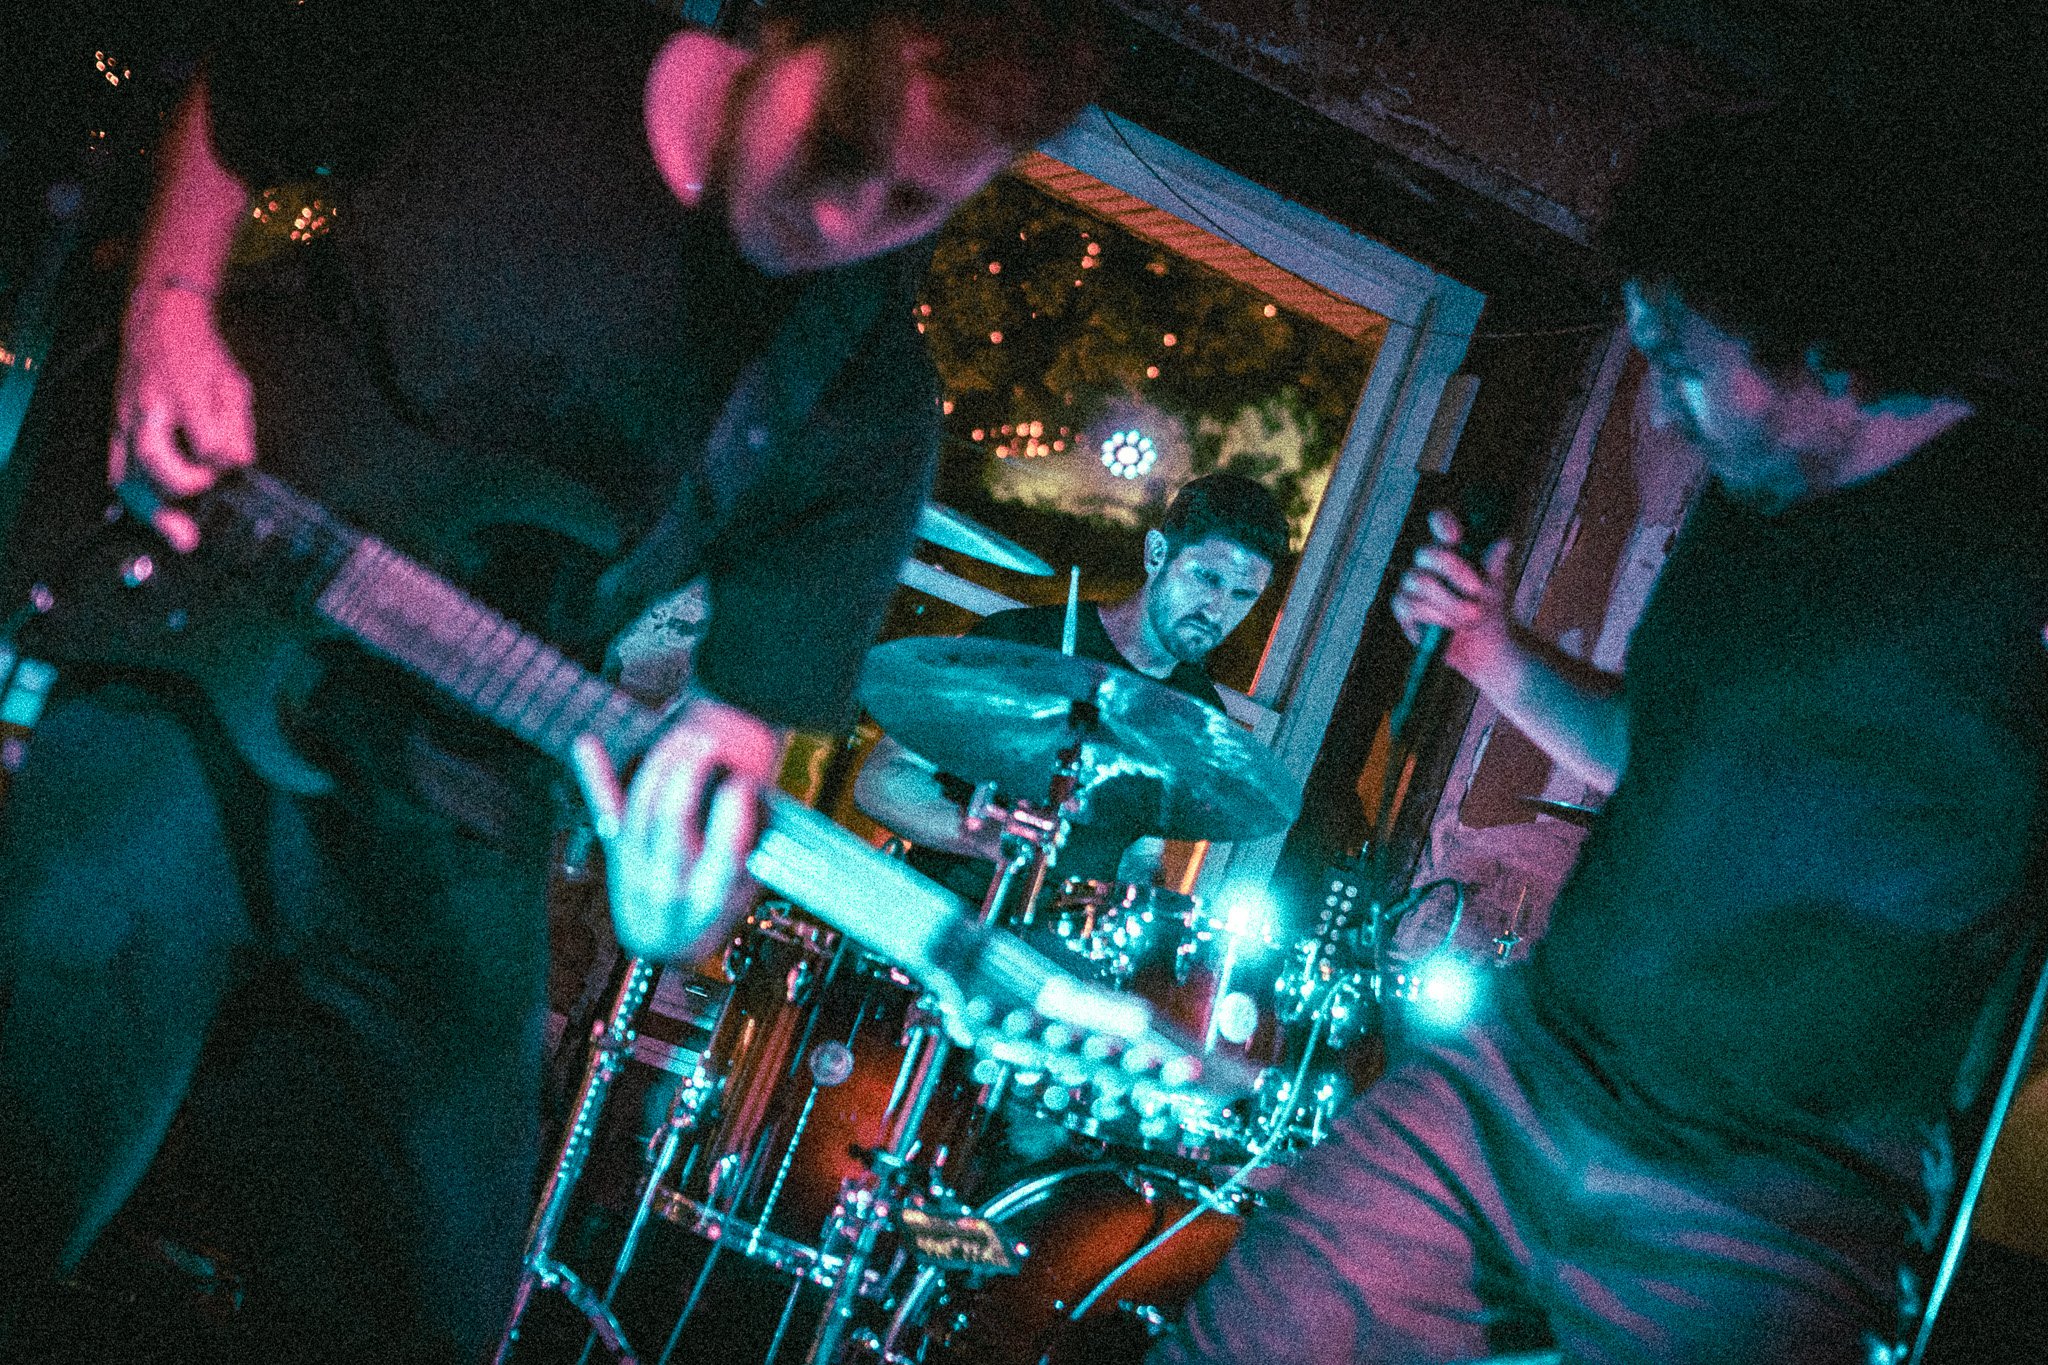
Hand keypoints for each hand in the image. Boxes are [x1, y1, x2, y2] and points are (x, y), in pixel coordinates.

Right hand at [109, 283, 255, 551]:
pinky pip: (117, 471)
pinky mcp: (115, 428)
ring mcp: (127, 419)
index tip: (232, 465)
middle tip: (205, 502)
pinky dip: (135, 499)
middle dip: (182, 488)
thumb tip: (239, 464)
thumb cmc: (202, 356)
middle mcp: (150, 408)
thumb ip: (238, 425)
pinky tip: (156, 519)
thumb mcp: (233, 383)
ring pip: (128, 473)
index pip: (206, 442)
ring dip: (155, 510)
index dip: (222, 462)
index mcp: (185, 393)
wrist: (158, 323)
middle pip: (155, 458)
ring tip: (181, 536)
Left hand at [570, 694, 783, 961]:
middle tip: (707, 742)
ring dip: (660, 764)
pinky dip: (594, 777)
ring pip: (641, 806)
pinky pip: (605, 813)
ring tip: (683, 737)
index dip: (733, 810)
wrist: (666, 949)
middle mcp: (668, 884)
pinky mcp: (617, 856)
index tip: (742, 782)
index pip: (724, 850)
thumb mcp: (743, 895)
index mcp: (710, 897)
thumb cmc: (712, 911)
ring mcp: (636, 868)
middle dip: (689, 771)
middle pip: (672, 816)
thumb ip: (751, 852)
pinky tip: (585, 745)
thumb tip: (758, 796)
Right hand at [1390, 509, 1514, 679]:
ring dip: (1451, 602)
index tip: (1456, 536)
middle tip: (1478, 590)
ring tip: (1472, 617)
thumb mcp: (1496, 586)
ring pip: (1422, 582)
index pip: (1439, 523)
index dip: (1442, 523)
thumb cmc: (1490, 609)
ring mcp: (1412, 584)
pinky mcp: (1404, 608)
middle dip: (1454, 570)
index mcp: (1451, 548)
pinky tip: (1451, 626)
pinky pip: (1412, 606)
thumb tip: (1504, 542)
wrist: (1484, 647)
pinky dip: (1437, 617)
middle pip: (1427, 553)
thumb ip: (1494, 565)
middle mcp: (1427, 563)